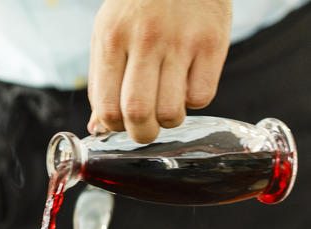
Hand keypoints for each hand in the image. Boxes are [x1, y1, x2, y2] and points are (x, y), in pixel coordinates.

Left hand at [88, 0, 231, 142]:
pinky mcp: (212, 43)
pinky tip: (187, 86)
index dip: (113, 126)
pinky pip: (202, 97)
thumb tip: (98, 127)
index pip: (108, 106)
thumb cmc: (137, 6)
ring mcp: (181, 41)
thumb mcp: (108, 34)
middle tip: (145, 129)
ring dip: (168, 121)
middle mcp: (145, 41)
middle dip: (141, 133)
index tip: (120, 122)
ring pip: (172, 110)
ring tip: (167, 108)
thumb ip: (102, 81)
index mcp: (112, 40)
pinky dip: (193, 102)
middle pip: (139, 112)